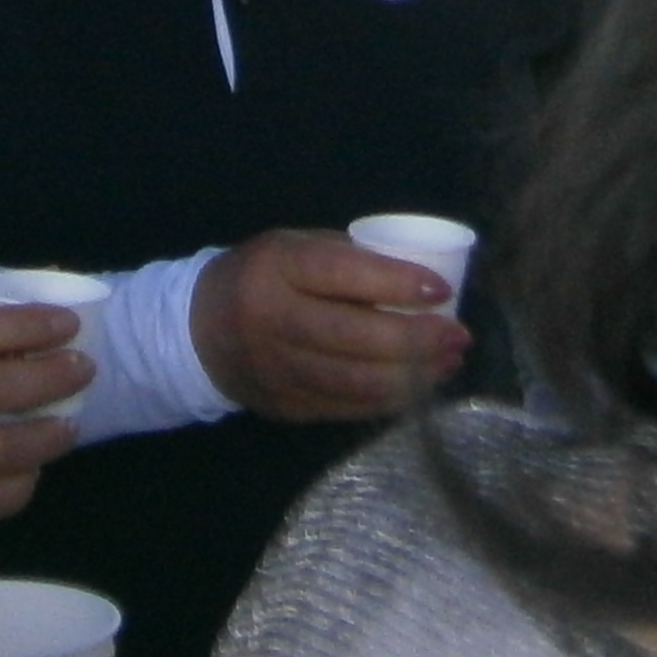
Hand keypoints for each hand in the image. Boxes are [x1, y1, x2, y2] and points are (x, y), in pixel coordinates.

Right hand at [189, 229, 468, 423]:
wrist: (197, 331)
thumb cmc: (264, 276)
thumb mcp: (295, 248)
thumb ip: (348, 261)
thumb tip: (421, 283)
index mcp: (278, 268)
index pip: (343, 275)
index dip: (396, 284)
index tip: (441, 291)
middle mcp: (273, 320)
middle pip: (354, 337)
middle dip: (416, 341)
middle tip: (458, 335)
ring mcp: (277, 370)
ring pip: (354, 381)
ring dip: (412, 376)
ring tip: (449, 362)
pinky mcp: (286, 406)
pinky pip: (346, 407)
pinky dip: (388, 399)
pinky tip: (419, 388)